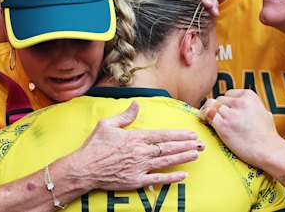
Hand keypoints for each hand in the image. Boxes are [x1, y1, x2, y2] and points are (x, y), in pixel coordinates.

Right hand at [68, 101, 204, 189]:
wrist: (83, 169)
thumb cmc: (94, 146)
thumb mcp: (107, 124)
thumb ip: (125, 115)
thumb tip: (137, 104)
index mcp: (135, 137)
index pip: (163, 135)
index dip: (179, 134)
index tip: (191, 133)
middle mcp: (141, 152)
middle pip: (169, 148)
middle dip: (187, 145)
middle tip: (201, 144)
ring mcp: (140, 167)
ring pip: (167, 162)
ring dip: (183, 158)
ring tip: (196, 154)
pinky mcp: (136, 181)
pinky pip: (158, 180)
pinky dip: (172, 178)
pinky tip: (183, 175)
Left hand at [200, 89, 280, 166]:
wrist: (268, 150)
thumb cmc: (267, 135)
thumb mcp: (264, 112)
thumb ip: (253, 106)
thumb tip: (246, 104)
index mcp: (249, 96)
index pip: (228, 94)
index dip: (226, 103)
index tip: (227, 112)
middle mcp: (240, 102)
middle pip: (219, 100)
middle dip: (218, 109)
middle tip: (220, 119)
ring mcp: (231, 114)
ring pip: (211, 106)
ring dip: (209, 113)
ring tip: (208, 119)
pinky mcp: (223, 126)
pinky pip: (207, 115)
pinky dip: (203, 117)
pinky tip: (205, 121)